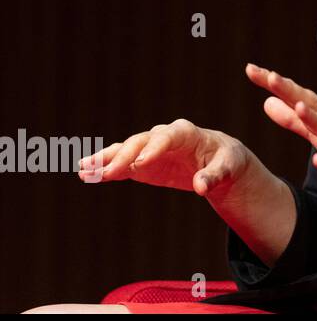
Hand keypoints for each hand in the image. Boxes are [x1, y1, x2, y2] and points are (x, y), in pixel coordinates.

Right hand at [77, 118, 252, 198]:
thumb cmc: (226, 160)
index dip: (153, 149)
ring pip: (125, 151)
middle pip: (140, 143)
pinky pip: (121, 165)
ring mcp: (149, 149)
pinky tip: (87, 174)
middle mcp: (163, 137)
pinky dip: (106, 169)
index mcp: (186, 133)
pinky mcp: (142, 163)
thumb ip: (214, 176)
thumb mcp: (228, 167)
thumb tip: (202, 187)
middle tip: (106, 172)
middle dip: (124, 157)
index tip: (140, 164)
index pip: (167, 137)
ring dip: (105, 160)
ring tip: (85, 169)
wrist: (219, 159)